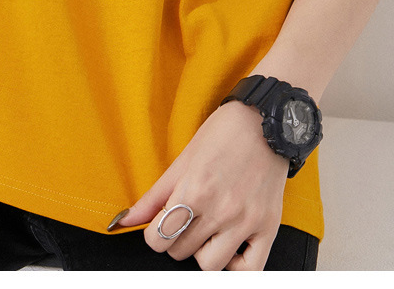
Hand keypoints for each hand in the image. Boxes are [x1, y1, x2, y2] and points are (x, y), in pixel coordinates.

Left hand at [111, 101, 288, 270]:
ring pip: (209, 265)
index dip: (153, 234)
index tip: (161, 223)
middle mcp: (221, 209)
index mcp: (195, 189)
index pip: (158, 238)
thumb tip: (125, 220)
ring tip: (206, 230)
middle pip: (180, 252)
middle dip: (175, 239)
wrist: (266, 121)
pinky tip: (229, 247)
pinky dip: (235, 267)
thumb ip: (154, 195)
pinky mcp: (268, 227)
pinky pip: (249, 272)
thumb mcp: (184, 159)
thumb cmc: (225, 133)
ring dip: (201, 252)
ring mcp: (246, 221)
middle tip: (185, 219)